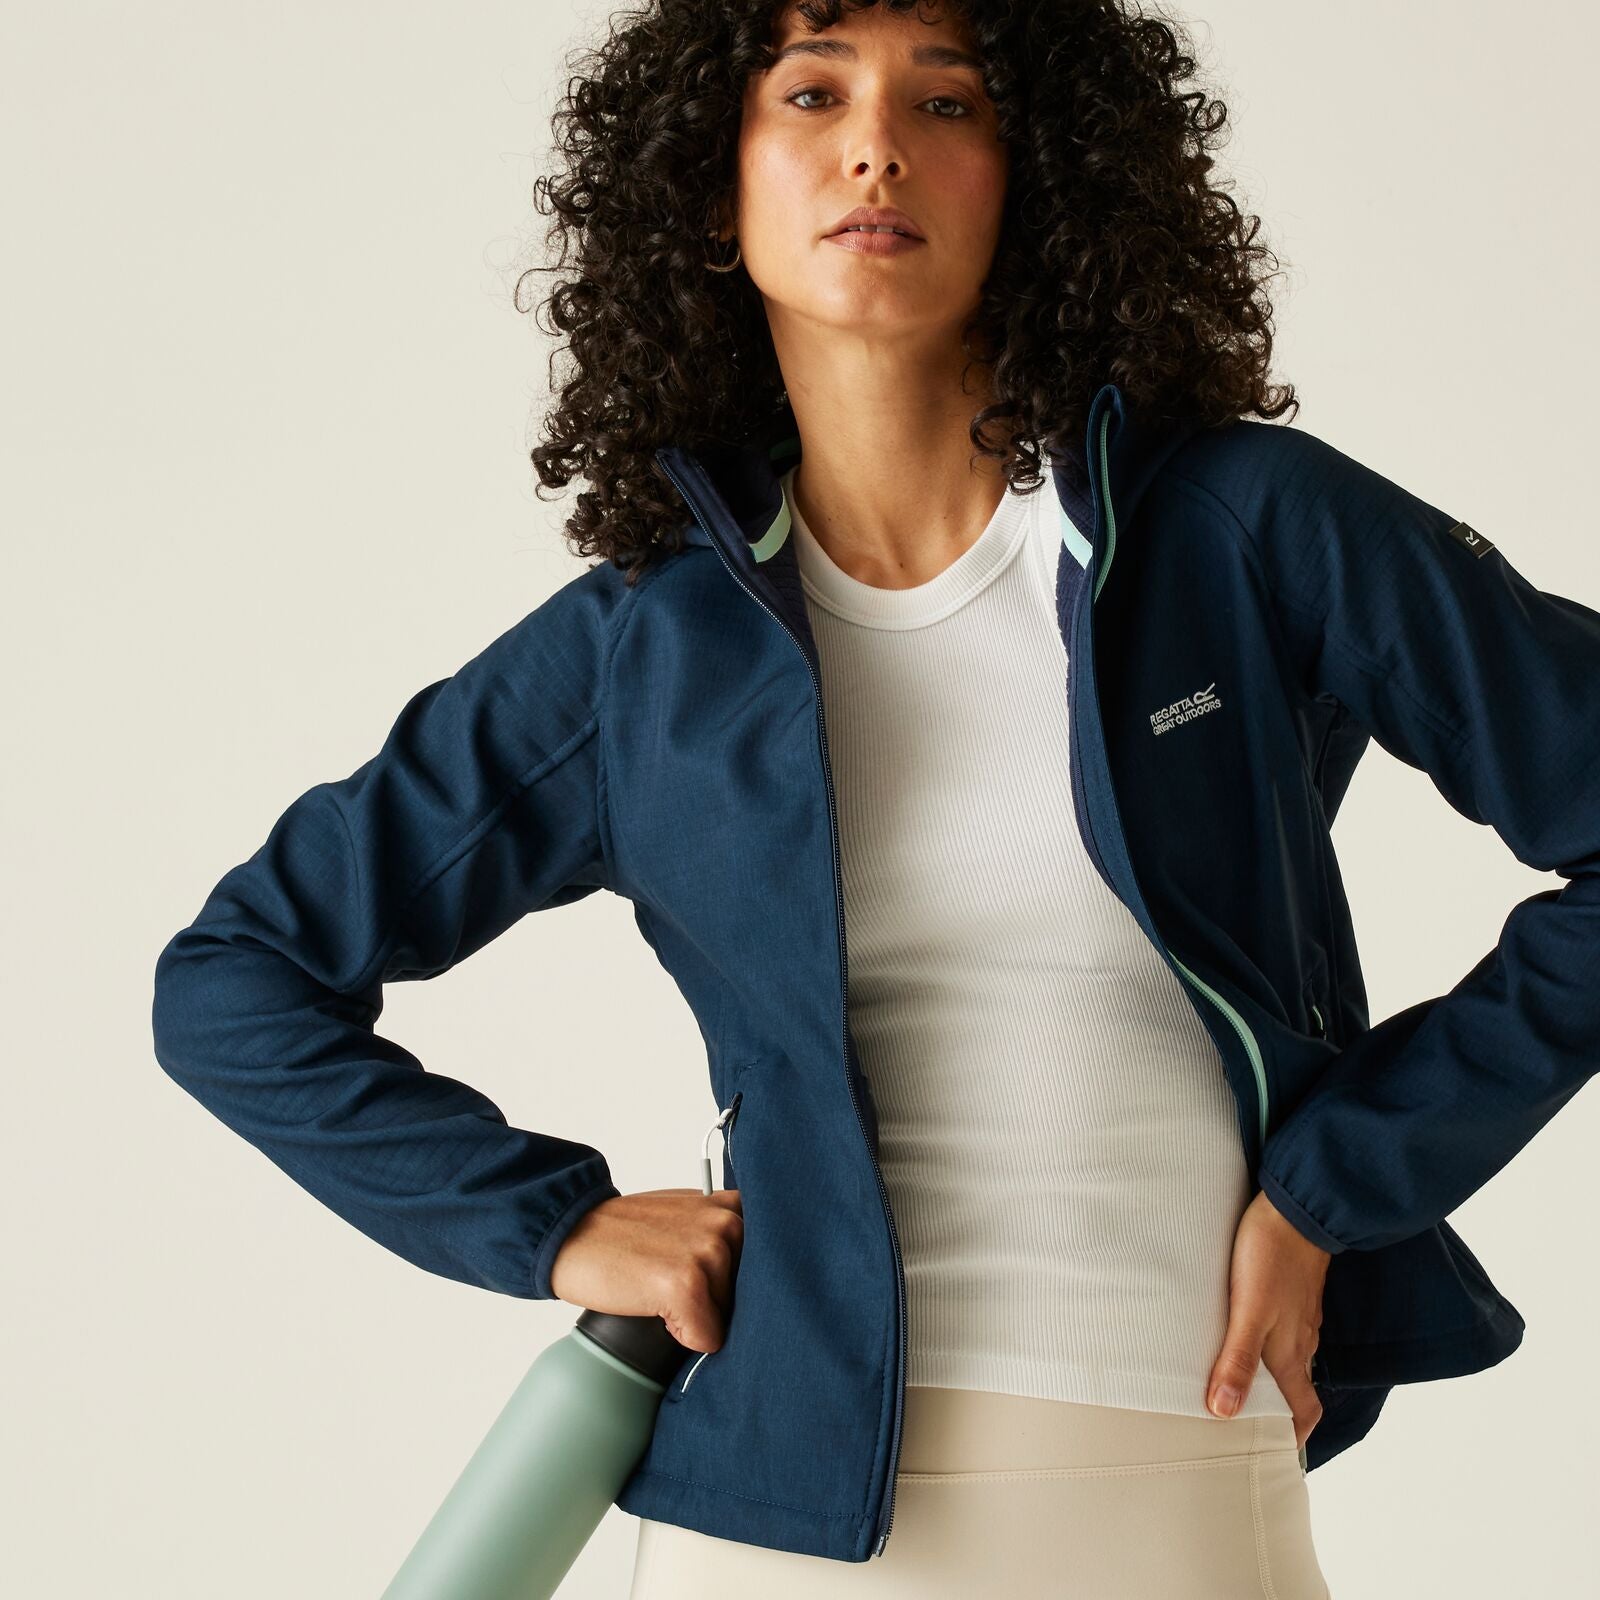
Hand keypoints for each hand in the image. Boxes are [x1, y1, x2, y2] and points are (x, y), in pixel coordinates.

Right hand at [548, 1186, 743, 1353]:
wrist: (571, 1233)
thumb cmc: (625, 1230)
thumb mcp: (686, 1211)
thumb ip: (721, 1228)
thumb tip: (754, 1273)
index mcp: (729, 1206)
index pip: (765, 1265)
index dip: (738, 1283)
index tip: (716, 1284)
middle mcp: (725, 1224)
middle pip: (748, 1295)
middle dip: (719, 1303)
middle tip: (678, 1291)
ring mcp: (707, 1254)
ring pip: (727, 1317)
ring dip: (698, 1320)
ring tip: (662, 1294)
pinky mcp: (685, 1286)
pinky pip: (706, 1338)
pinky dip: (685, 1339)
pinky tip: (659, 1314)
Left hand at [1206, 1187, 1329, 1449]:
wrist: (1295, 1208)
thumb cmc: (1270, 1256)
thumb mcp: (1249, 1311)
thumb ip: (1238, 1360)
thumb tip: (1224, 1413)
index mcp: (1292, 1352)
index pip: (1304, 1411)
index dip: (1292, 1437)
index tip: (1274, 1455)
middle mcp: (1301, 1340)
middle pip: (1295, 1389)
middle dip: (1277, 1412)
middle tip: (1248, 1426)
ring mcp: (1300, 1315)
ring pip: (1290, 1359)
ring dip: (1270, 1378)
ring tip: (1239, 1385)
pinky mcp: (1293, 1292)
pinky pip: (1286, 1332)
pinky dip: (1269, 1346)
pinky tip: (1245, 1335)